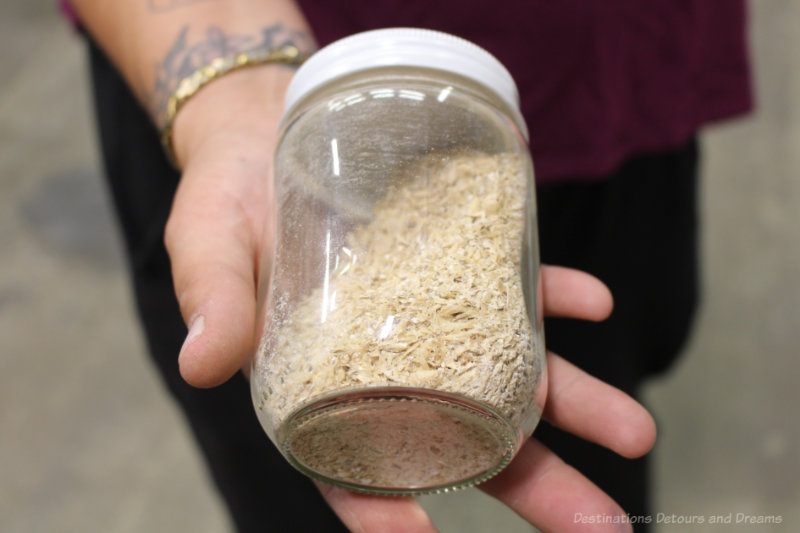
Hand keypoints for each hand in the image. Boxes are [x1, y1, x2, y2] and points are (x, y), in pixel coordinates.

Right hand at [165, 69, 655, 532]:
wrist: (268, 133)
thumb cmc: (227, 199)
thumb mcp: (208, 244)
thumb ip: (215, 301)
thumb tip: (203, 364)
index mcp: (314, 382)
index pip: (349, 462)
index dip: (378, 508)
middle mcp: (384, 363)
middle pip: (459, 435)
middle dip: (529, 481)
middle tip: (597, 528)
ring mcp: (430, 316)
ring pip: (504, 373)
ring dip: (569, 401)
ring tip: (633, 435)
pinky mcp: (456, 263)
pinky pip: (512, 289)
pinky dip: (555, 298)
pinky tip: (593, 302)